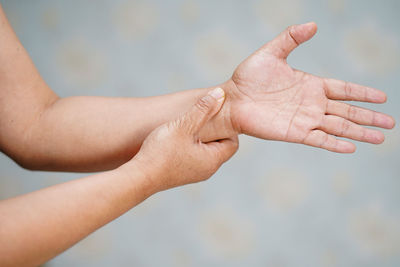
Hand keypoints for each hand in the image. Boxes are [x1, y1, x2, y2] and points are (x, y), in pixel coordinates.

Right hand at [125, 87, 237, 192]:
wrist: (138, 177)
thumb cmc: (161, 152)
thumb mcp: (184, 125)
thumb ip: (203, 109)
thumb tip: (220, 93)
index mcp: (213, 160)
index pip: (233, 142)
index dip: (227, 127)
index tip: (212, 116)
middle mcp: (207, 170)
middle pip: (219, 146)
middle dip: (212, 131)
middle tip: (198, 118)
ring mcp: (194, 174)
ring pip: (204, 152)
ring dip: (198, 138)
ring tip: (184, 127)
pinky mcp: (182, 175)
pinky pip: (193, 158)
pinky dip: (188, 147)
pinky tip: (174, 139)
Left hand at [222, 22, 394, 152]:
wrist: (231, 99)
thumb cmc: (247, 77)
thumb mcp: (271, 53)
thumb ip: (291, 38)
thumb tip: (313, 24)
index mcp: (310, 84)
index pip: (343, 90)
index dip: (362, 93)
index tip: (382, 98)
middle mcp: (311, 103)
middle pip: (347, 111)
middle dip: (369, 117)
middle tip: (390, 123)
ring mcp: (304, 119)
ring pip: (338, 126)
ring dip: (359, 132)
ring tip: (379, 138)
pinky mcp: (293, 132)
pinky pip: (319, 139)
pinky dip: (334, 143)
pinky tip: (351, 147)